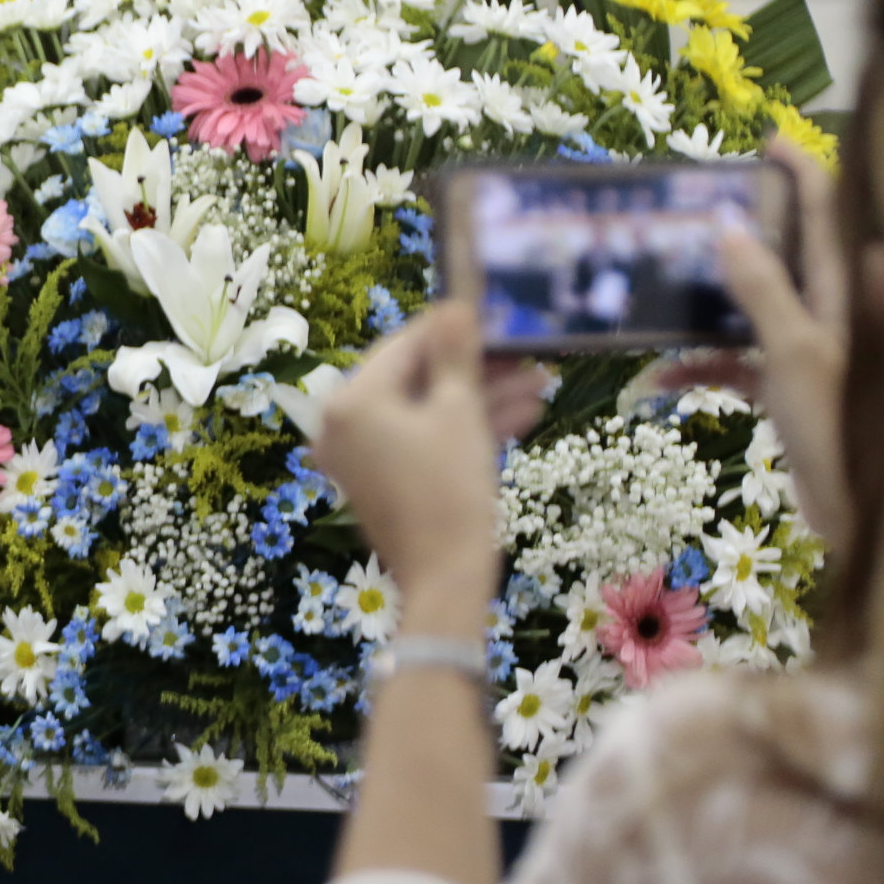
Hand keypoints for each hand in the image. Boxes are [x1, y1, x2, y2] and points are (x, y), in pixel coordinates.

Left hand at [310, 308, 543, 630]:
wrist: (446, 578)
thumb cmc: (451, 489)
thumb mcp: (459, 412)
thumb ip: (455, 354)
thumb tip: (454, 305)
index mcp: (350, 400)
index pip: (404, 345)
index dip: (455, 329)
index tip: (498, 318)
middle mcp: (342, 424)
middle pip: (417, 379)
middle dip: (477, 368)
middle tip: (528, 353)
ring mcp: (360, 454)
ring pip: (427, 411)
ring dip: (482, 398)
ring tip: (540, 382)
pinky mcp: (383, 479)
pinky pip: (423, 440)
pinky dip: (465, 429)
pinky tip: (523, 415)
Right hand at [661, 138, 852, 544]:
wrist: (862, 507)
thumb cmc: (839, 424)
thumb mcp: (795, 353)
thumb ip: (762, 290)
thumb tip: (726, 226)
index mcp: (842, 290)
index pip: (828, 213)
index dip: (802, 172)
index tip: (766, 141)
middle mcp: (828, 310)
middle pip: (783, 253)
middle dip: (732, 234)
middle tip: (681, 216)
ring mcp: (807, 347)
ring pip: (750, 306)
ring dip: (703, 307)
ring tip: (653, 292)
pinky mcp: (787, 385)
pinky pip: (736, 361)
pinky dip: (700, 368)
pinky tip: (659, 383)